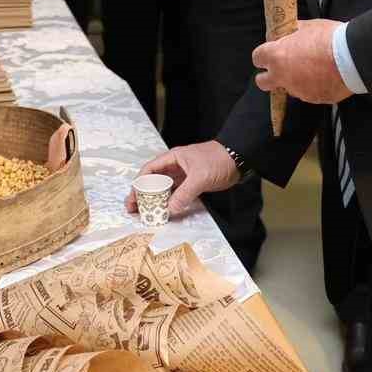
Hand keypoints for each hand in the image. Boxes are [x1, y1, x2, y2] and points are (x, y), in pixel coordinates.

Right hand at [122, 141, 239, 217]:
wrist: (238, 159)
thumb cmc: (218, 160)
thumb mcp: (199, 177)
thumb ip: (184, 193)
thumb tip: (169, 209)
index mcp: (173, 158)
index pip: (150, 169)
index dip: (140, 183)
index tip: (134, 197)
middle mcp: (175, 167)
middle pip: (154, 180)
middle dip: (143, 194)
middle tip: (134, 208)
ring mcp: (184, 176)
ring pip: (165, 188)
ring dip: (156, 200)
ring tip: (146, 212)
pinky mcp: (192, 184)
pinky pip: (177, 194)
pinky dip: (170, 202)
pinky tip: (165, 211)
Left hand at [252, 19, 352, 105]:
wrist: (352, 57)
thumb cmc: (328, 38)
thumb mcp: (308, 26)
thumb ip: (292, 32)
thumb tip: (286, 31)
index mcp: (277, 56)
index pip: (257, 58)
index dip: (263, 55)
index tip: (270, 52)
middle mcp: (283, 76)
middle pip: (263, 82)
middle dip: (268, 76)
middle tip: (281, 68)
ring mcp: (298, 91)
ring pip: (288, 88)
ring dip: (294, 80)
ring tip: (313, 69)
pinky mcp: (313, 99)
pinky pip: (308, 93)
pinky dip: (312, 87)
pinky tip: (325, 77)